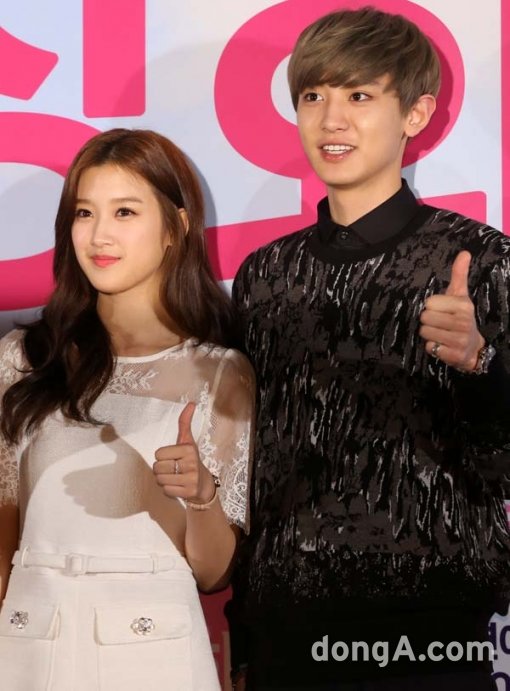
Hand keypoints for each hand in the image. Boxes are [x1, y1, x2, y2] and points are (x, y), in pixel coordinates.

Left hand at [153, 402, 215, 502]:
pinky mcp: (189, 492)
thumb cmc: (191, 460)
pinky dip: (168, 490)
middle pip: (157, 467)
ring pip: (160, 480)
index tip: (173, 458)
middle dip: (161, 470)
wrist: (204, 485)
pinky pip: (166, 490)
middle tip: (173, 470)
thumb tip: (191, 403)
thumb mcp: (188, 441)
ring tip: (175, 478)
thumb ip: (185, 422)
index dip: (162, 457)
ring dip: (164, 480)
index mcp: (188, 449)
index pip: (158, 454)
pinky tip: (178, 486)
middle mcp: (191, 463)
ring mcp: (191, 478)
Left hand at [419, 251, 483, 370]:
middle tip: (441, 324)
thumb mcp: (461, 296)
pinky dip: (433, 347)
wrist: (473, 347)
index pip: (429, 303)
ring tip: (442, 334)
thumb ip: (459, 274)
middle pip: (425, 318)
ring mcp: (460, 340)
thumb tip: (464, 252)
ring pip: (425, 332)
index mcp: (463, 305)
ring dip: (429, 335)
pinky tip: (443, 345)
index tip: (443, 311)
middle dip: (429, 322)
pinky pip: (430, 347)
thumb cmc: (461, 318)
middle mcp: (463, 322)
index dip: (432, 307)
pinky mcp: (454, 355)